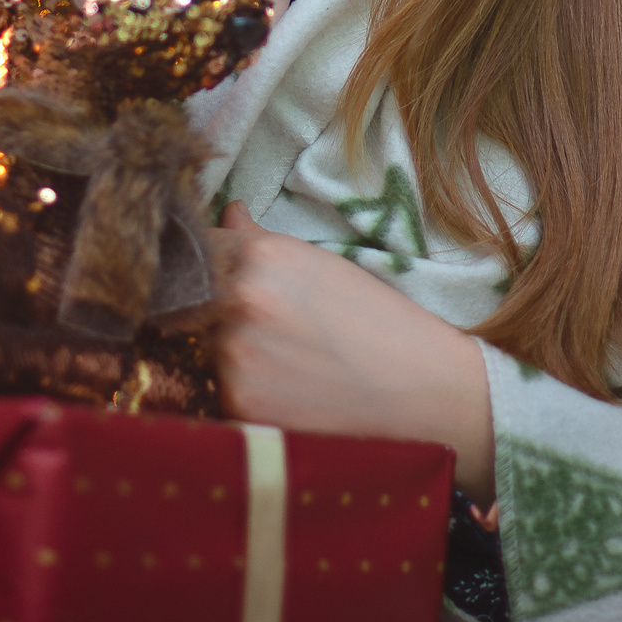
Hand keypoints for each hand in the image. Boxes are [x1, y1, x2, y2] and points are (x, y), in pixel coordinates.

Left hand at [208, 201, 494, 500]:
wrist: (426, 392)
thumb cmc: (381, 323)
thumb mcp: (324, 266)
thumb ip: (260, 242)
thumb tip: (225, 215)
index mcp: (261, 256)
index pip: (196, 250)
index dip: (204, 265)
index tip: (214, 278)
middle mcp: (240, 301)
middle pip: (195, 303)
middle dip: (219, 314)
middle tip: (274, 332)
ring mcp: (234, 357)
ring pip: (207, 350)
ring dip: (234, 357)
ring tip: (291, 365)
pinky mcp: (239, 406)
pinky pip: (221, 393)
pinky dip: (247, 394)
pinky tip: (291, 394)